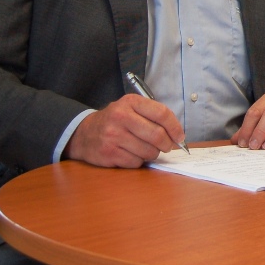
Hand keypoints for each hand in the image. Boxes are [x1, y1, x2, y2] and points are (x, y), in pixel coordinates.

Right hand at [64, 95, 187, 167]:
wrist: (85, 133)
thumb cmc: (116, 121)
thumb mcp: (132, 109)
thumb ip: (154, 116)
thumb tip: (178, 136)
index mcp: (131, 102)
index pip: (162, 114)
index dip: (175, 127)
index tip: (180, 137)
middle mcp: (121, 117)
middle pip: (157, 135)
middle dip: (167, 144)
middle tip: (166, 146)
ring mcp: (113, 136)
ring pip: (148, 151)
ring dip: (153, 153)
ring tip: (145, 148)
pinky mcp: (109, 153)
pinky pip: (136, 162)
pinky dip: (139, 161)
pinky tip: (132, 154)